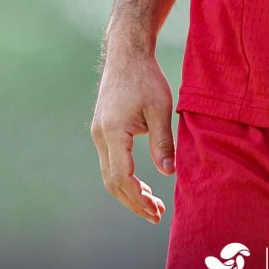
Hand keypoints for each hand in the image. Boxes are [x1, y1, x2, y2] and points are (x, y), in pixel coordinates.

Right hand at [90, 47, 175, 222]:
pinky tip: (141, 185)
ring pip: (110, 174)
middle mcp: (101, 136)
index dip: (137, 198)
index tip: (154, 210)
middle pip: (112, 182)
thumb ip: (162, 141)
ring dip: (129, 192)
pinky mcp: (103, 129)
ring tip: (151, 205)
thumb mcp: (160, 108)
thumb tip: (168, 173)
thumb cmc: (146, 77)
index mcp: (113, 132)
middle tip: (155, 215)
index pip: (121, 177)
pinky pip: (111, 162)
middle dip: (133, 202)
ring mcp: (99, 133)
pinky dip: (125, 178)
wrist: (127, 53)